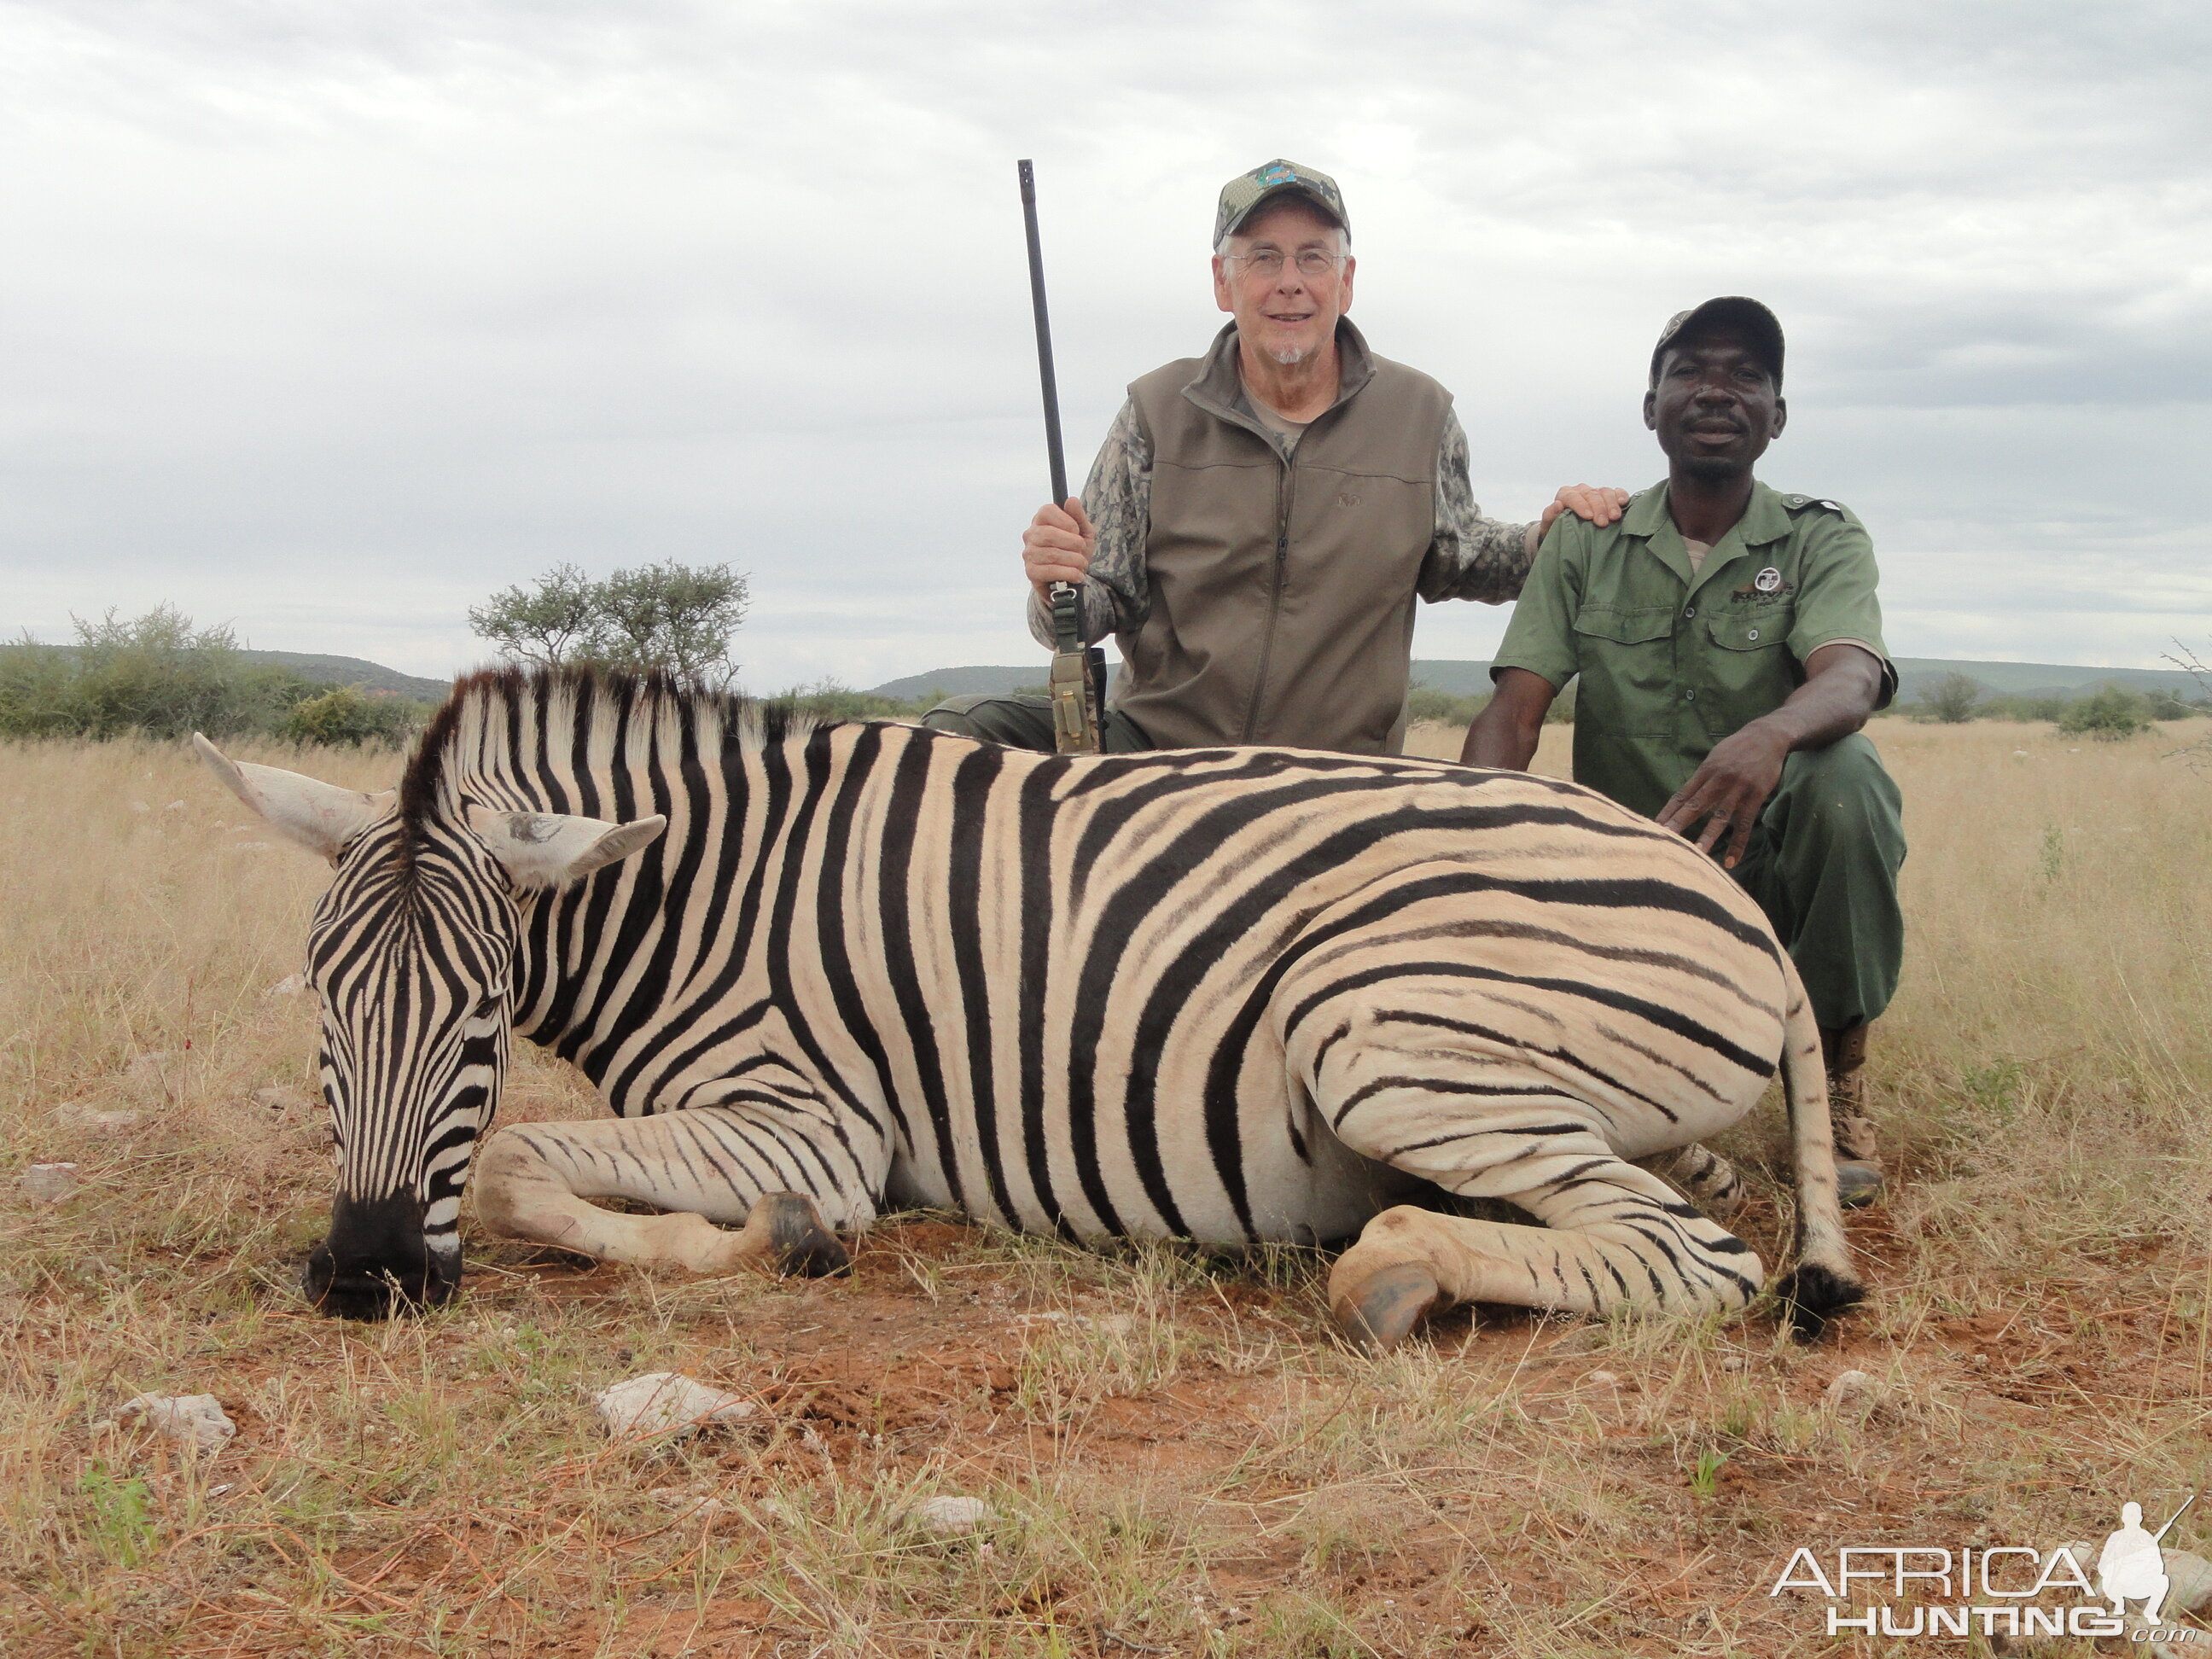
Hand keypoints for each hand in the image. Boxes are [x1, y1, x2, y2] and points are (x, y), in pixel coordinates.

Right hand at [1023, 497, 1093, 595]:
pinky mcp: (1031, 572)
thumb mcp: (1083, 532)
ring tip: (1081, 564)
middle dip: (1072, 543)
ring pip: (1051, 554)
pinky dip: (1068, 573)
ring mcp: (1029, 554)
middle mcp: (1031, 535)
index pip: (1047, 511)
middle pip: (1049, 534)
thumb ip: (1078, 516)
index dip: (1067, 521)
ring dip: (1074, 560)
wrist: (1072, 579)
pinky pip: (1050, 571)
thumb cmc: (1075, 551)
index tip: (1077, 531)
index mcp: (1041, 520)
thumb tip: (1071, 500)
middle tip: (1081, 550)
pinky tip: (1076, 575)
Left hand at [1539, 484, 1629, 537]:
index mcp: (1565, 495)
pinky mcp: (1609, 497)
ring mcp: (1596, 492)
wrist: (1568, 534)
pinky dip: (1621, 496)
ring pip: (1605, 492)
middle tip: (1603, 523)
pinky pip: (1617, 492)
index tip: (1588, 517)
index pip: (1572, 496)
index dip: (1581, 505)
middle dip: (1598, 508)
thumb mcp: (1549, 526)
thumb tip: (1557, 504)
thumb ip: (1550, 515)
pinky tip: (1624, 503)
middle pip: (1591, 494)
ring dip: (1611, 504)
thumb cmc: (1557, 530)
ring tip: (1615, 517)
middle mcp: (1581, 491)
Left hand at [1656, 723, 1789, 868]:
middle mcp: (1719, 780)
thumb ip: (1701, 778)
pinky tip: (1730, 860)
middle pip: (1695, 805)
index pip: (1682, 795)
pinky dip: (1738, 844)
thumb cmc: (1737, 748)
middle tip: (1663, 839)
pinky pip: (1745, 824)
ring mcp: (1738, 789)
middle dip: (1678, 823)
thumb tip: (1685, 798)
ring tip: (1696, 854)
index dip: (1668, 811)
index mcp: (1706, 771)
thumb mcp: (1715, 757)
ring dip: (1707, 837)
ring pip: (1720, 817)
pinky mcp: (1755, 796)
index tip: (1653, 826)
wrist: (1768, 736)